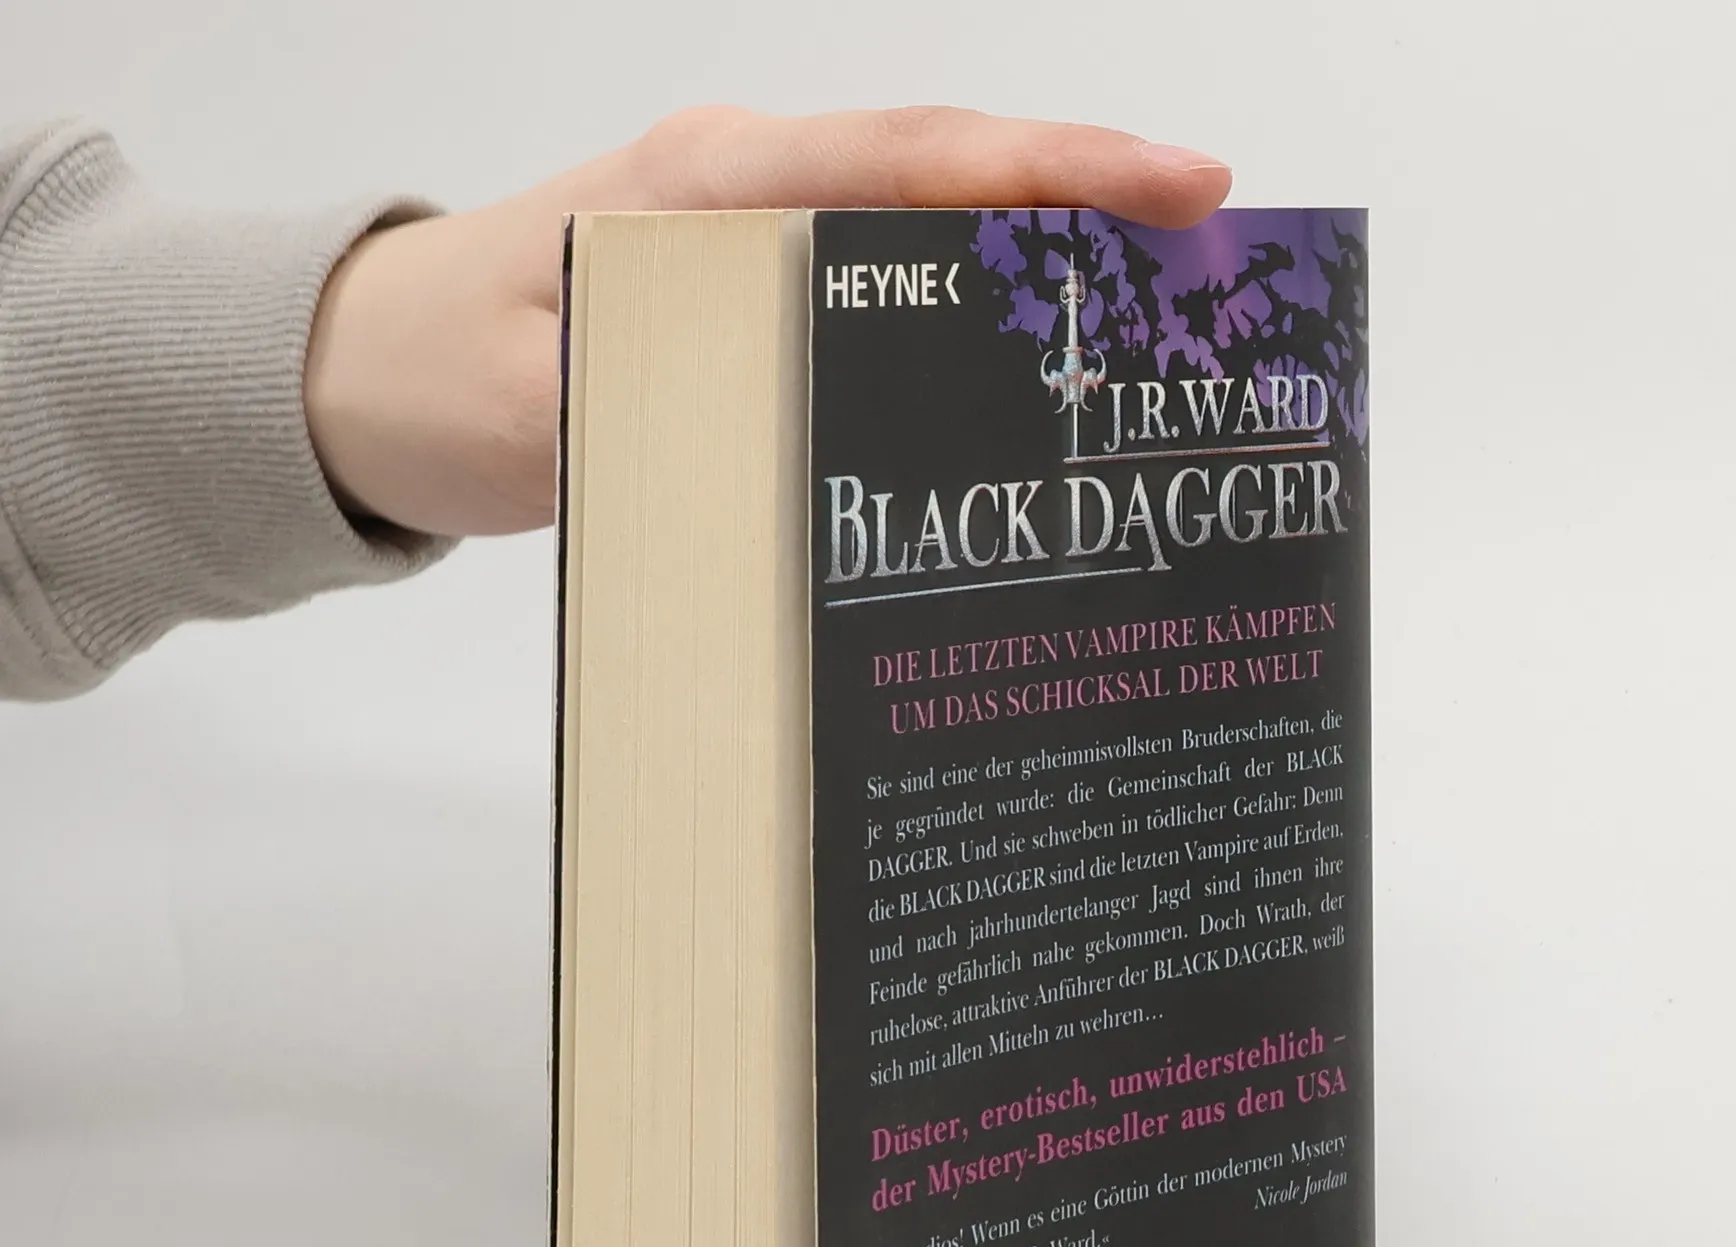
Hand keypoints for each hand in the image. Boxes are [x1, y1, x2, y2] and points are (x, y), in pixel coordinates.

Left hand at [303, 106, 1230, 537]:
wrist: (358, 378)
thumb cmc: (434, 372)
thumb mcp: (534, 409)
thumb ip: (660, 414)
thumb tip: (800, 440)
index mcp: (706, 186)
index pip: (914, 158)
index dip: (1056, 171)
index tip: (1183, 191)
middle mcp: (744, 198)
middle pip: (950, 186)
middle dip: (1088, 218)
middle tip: (1217, 276)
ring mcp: (749, 249)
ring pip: (924, 246)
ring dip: (1035, 279)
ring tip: (1153, 338)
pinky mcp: (745, 309)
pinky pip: (878, 305)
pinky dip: (959, 332)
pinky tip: (1017, 388)